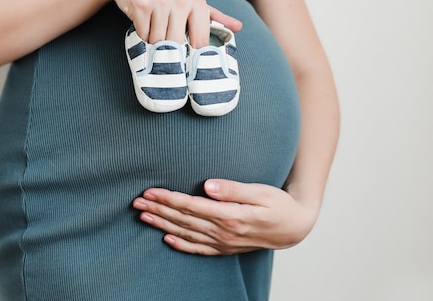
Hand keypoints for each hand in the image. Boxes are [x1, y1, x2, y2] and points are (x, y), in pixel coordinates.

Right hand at [106, 0, 241, 47]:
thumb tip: (239, 27)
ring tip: (152, 27)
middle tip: (164, 39)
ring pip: (158, 41)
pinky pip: (143, 34)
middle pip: (177, 44)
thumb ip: (214, 15)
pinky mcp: (141, 5)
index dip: (192, 55)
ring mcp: (160, 1)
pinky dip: (141, 34)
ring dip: (153, 41)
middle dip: (169, 47)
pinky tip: (142, 22)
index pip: (200, 40)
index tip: (187, 63)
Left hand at [132, 179, 318, 255]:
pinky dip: (181, 244)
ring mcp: (224, 242)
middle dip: (159, 210)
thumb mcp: (260, 191)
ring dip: (163, 224)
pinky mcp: (226, 247)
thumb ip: (233, 189)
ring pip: (187, 233)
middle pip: (183, 220)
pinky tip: (167, 239)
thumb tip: (207, 185)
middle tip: (137, 202)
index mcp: (230, 216)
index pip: (191, 206)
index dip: (168, 199)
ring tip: (144, 216)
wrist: (295, 227)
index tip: (150, 192)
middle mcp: (224, 232)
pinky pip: (199, 248)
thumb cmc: (278, 204)